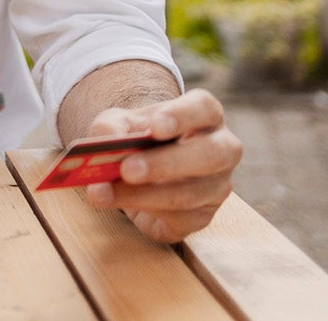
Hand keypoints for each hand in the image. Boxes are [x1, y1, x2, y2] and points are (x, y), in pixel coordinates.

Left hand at [82, 90, 240, 242]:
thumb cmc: (136, 137)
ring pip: (189, 194)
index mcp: (205, 114)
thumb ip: (110, 128)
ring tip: (105, 191)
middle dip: (165, 163)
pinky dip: (146, 212)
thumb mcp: (118, 123)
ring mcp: (217, 186)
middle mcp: (222, 149)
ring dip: (143, 195)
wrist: (140, 169)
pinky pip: (180, 219)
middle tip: (127, 169)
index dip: (182, 116)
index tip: (155, 127)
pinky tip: (122, 206)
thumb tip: (107, 146)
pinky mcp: (203, 217)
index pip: (204, 109)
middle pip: (210, 155)